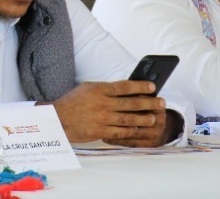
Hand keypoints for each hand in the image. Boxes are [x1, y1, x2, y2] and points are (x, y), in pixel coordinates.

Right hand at [51, 80, 169, 146]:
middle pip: (132, 103)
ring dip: (145, 119)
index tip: (153, 87)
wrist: (58, 119)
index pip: (124, 87)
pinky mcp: (101, 131)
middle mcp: (102, 103)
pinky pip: (121, 132)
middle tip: (161, 103)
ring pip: (130, 119)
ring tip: (154, 118)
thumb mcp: (87, 88)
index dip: (141, 86)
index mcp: (98, 89)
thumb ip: (105, 89)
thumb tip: (126, 89)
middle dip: (149, 103)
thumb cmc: (73, 102)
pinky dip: (132, 131)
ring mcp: (102, 118)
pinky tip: (139, 129)